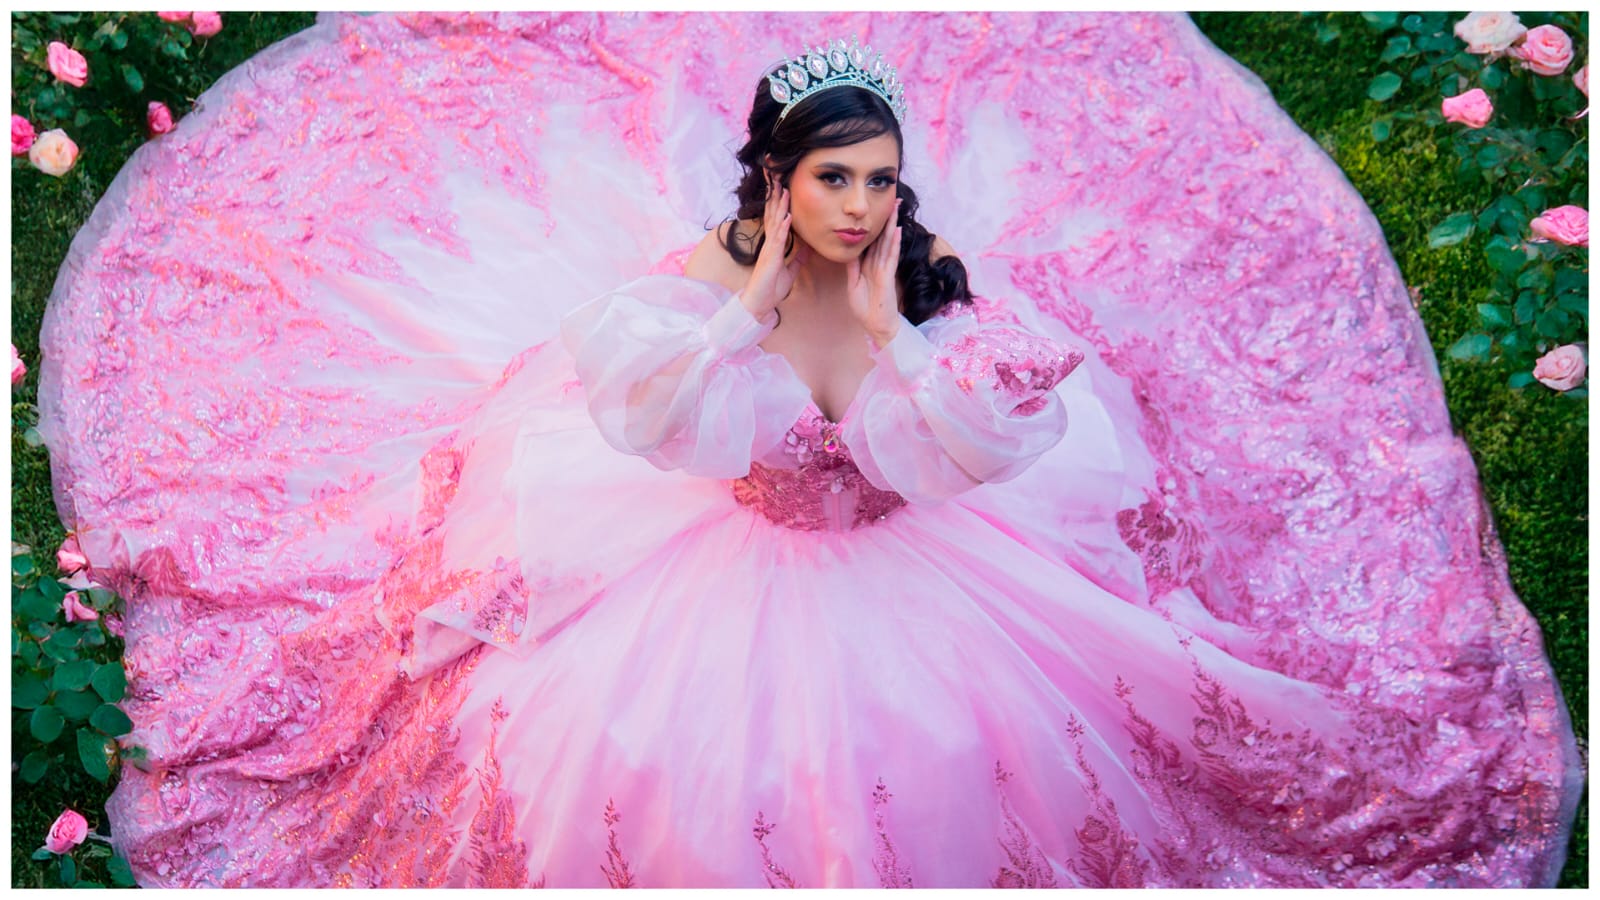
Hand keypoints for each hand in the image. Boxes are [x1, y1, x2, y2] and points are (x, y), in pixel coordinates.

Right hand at [740, 169, 808, 318]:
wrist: (759, 305)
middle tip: (778, 177)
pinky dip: (783, 227)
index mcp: (773, 245)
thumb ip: (797, 259)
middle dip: (775, 196)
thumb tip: (808, 248)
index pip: (775, 219)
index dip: (778, 203)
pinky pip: (778, 240)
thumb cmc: (770, 289)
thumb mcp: (789, 272)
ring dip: (779, 206)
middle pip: (772, 214)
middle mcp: (769, 243)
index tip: (782, 187)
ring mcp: (769, 250)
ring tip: (783, 189)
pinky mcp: (770, 259)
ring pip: (774, 222)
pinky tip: (787, 216)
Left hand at [847, 199, 902, 347]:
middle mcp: (879, 264)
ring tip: (896, 206)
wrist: (876, 325)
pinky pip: (891, 256)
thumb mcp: (854, 284)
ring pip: (888, 242)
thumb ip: (853, 267)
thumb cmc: (866, 308)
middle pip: (883, 237)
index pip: (873, 241)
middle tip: (893, 199)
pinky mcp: (887, 276)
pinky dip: (894, 243)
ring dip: (892, 224)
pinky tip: (897, 229)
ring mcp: (885, 269)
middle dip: (887, 218)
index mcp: (870, 265)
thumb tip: (850, 251)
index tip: (876, 210)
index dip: (874, 225)